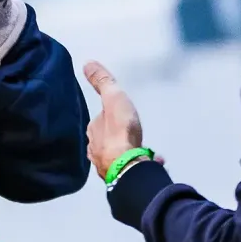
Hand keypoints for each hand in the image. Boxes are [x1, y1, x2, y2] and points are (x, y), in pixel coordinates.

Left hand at [84, 61, 150, 179]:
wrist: (129, 166)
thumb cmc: (121, 132)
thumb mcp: (113, 98)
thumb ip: (102, 81)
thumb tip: (87, 63)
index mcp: (94, 131)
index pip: (100, 121)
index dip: (110, 117)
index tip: (121, 116)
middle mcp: (96, 150)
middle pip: (108, 139)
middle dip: (119, 136)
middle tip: (133, 133)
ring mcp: (107, 165)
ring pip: (119, 155)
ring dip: (130, 151)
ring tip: (143, 149)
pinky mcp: (121, 177)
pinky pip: (132, 168)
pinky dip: (140, 163)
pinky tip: (153, 161)